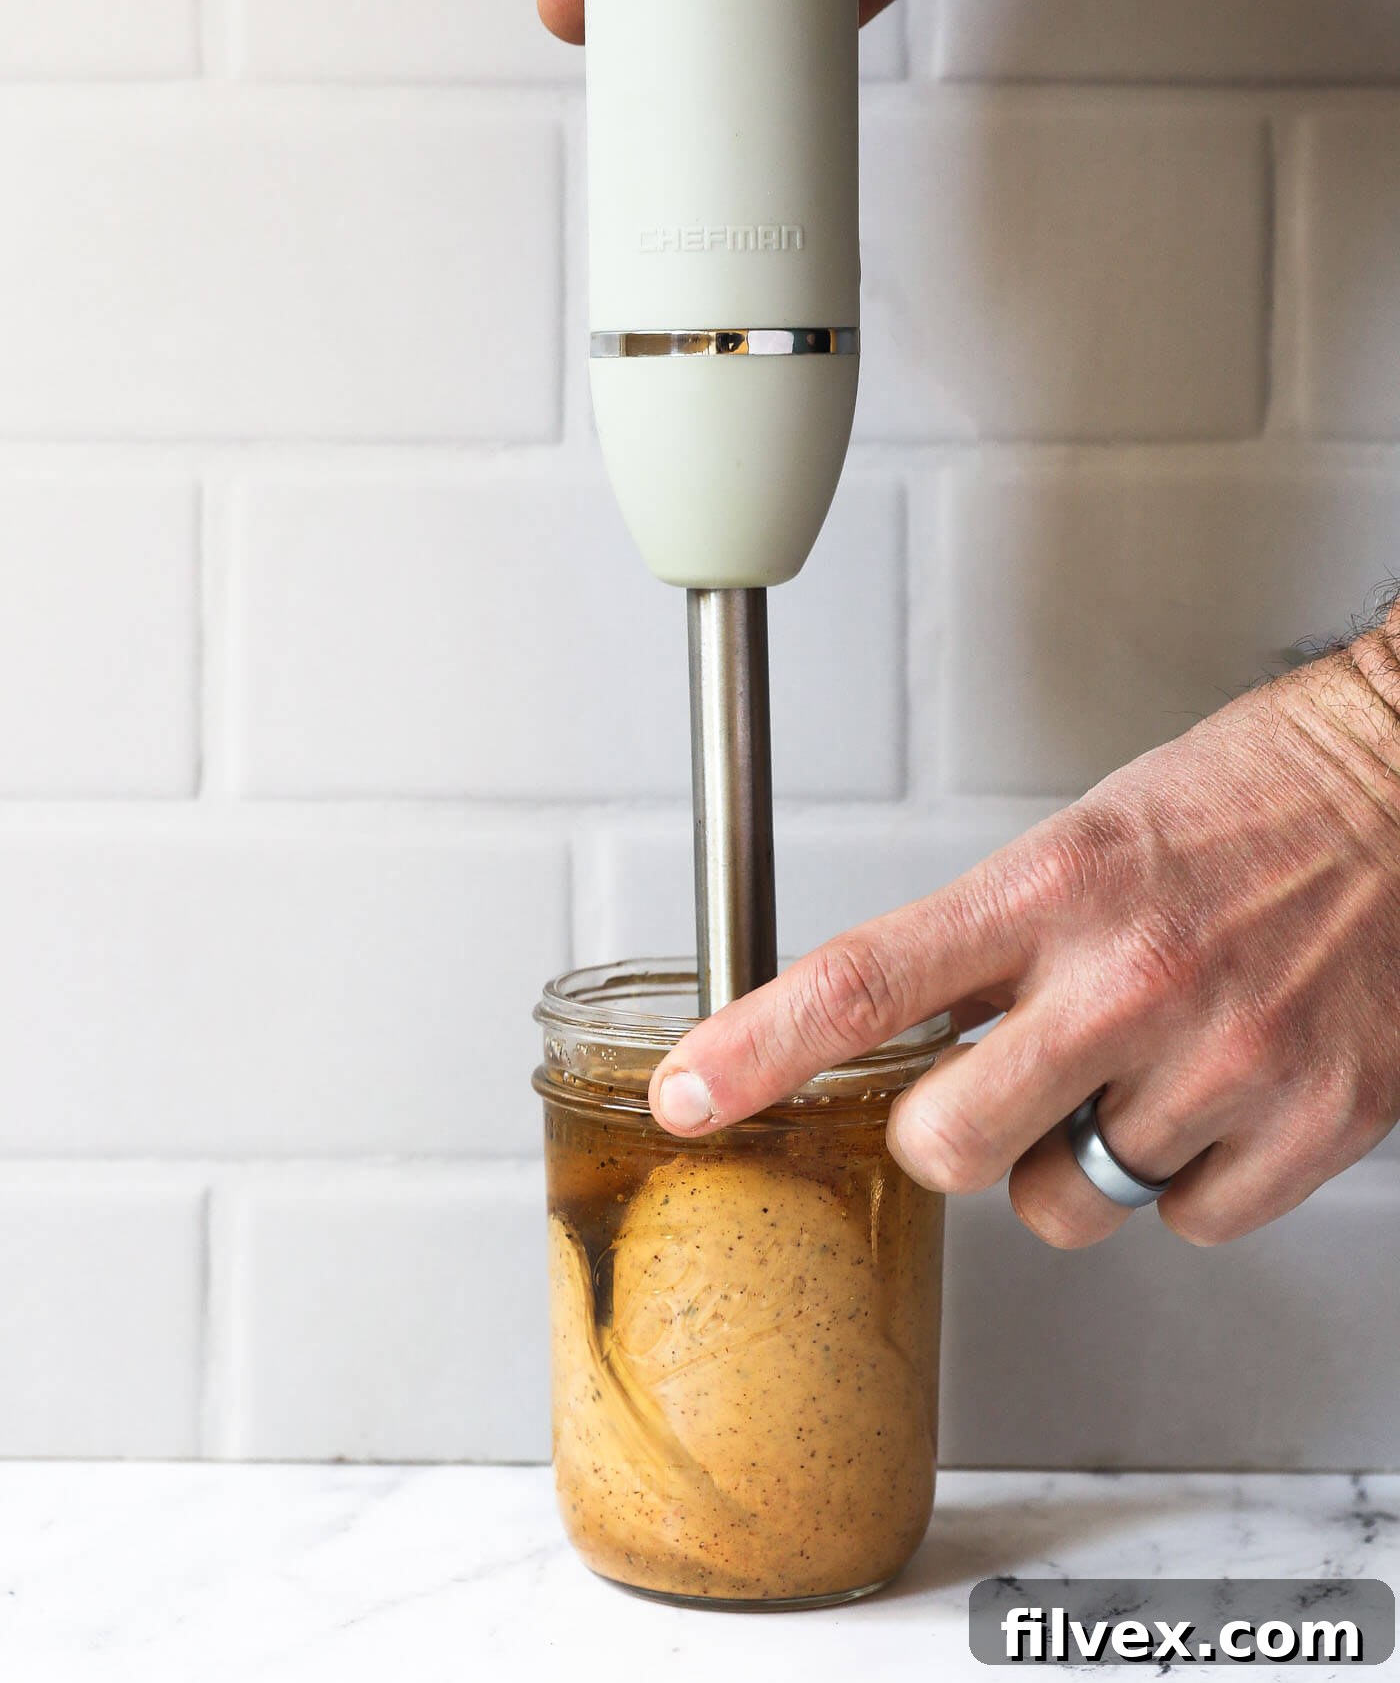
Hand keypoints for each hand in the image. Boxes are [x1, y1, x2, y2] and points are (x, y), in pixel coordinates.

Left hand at [648, 622, 1399, 1247]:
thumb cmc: (1251, 796)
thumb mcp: (1087, 837)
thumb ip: (994, 944)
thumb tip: (908, 1039)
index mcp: (1059, 884)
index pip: (868, 980)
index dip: (759, 1050)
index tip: (692, 1094)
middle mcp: (1134, 978)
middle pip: (950, 1145)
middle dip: (947, 1136)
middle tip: (988, 1088)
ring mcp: (1229, 1060)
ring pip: (1069, 1204)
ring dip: (1078, 1157)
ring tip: (1138, 1066)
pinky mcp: (1318, 1123)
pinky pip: (1190, 1224)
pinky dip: (1188, 1180)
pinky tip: (1217, 1094)